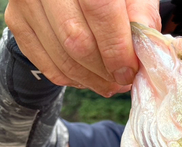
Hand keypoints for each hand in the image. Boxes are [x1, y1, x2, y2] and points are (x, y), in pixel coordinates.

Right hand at [5, 0, 160, 96]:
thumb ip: (142, 17)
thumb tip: (143, 53)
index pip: (100, 10)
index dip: (117, 48)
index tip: (129, 72)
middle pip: (78, 41)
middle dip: (105, 71)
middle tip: (121, 81)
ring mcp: (26, 1)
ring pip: (63, 58)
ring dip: (91, 80)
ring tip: (109, 83)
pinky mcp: (17, 21)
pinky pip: (48, 66)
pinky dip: (73, 80)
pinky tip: (89, 76)